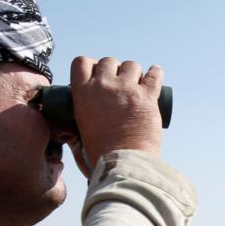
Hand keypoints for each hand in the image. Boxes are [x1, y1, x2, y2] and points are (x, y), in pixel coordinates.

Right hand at [69, 56, 162, 170]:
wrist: (124, 165)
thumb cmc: (99, 158)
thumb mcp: (78, 139)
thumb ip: (73, 133)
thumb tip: (69, 134)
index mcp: (82, 94)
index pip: (81, 62)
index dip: (90, 66)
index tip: (97, 75)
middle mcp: (104, 86)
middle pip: (108, 61)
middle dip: (114, 69)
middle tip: (119, 84)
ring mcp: (127, 89)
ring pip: (131, 65)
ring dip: (134, 73)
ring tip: (136, 86)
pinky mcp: (147, 97)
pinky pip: (154, 74)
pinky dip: (155, 73)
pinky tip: (154, 75)